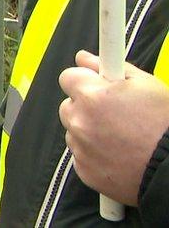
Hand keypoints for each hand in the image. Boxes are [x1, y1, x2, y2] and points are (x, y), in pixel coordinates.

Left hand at [58, 50, 168, 205]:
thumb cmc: (164, 126)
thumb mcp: (145, 84)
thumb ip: (108, 66)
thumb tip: (84, 57)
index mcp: (91, 96)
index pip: (67, 77)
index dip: (84, 79)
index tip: (95, 85)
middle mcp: (79, 122)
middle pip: (69, 105)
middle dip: (86, 105)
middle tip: (113, 112)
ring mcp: (80, 148)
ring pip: (74, 130)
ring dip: (88, 129)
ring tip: (119, 134)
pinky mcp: (83, 170)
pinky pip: (80, 154)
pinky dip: (92, 152)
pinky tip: (116, 151)